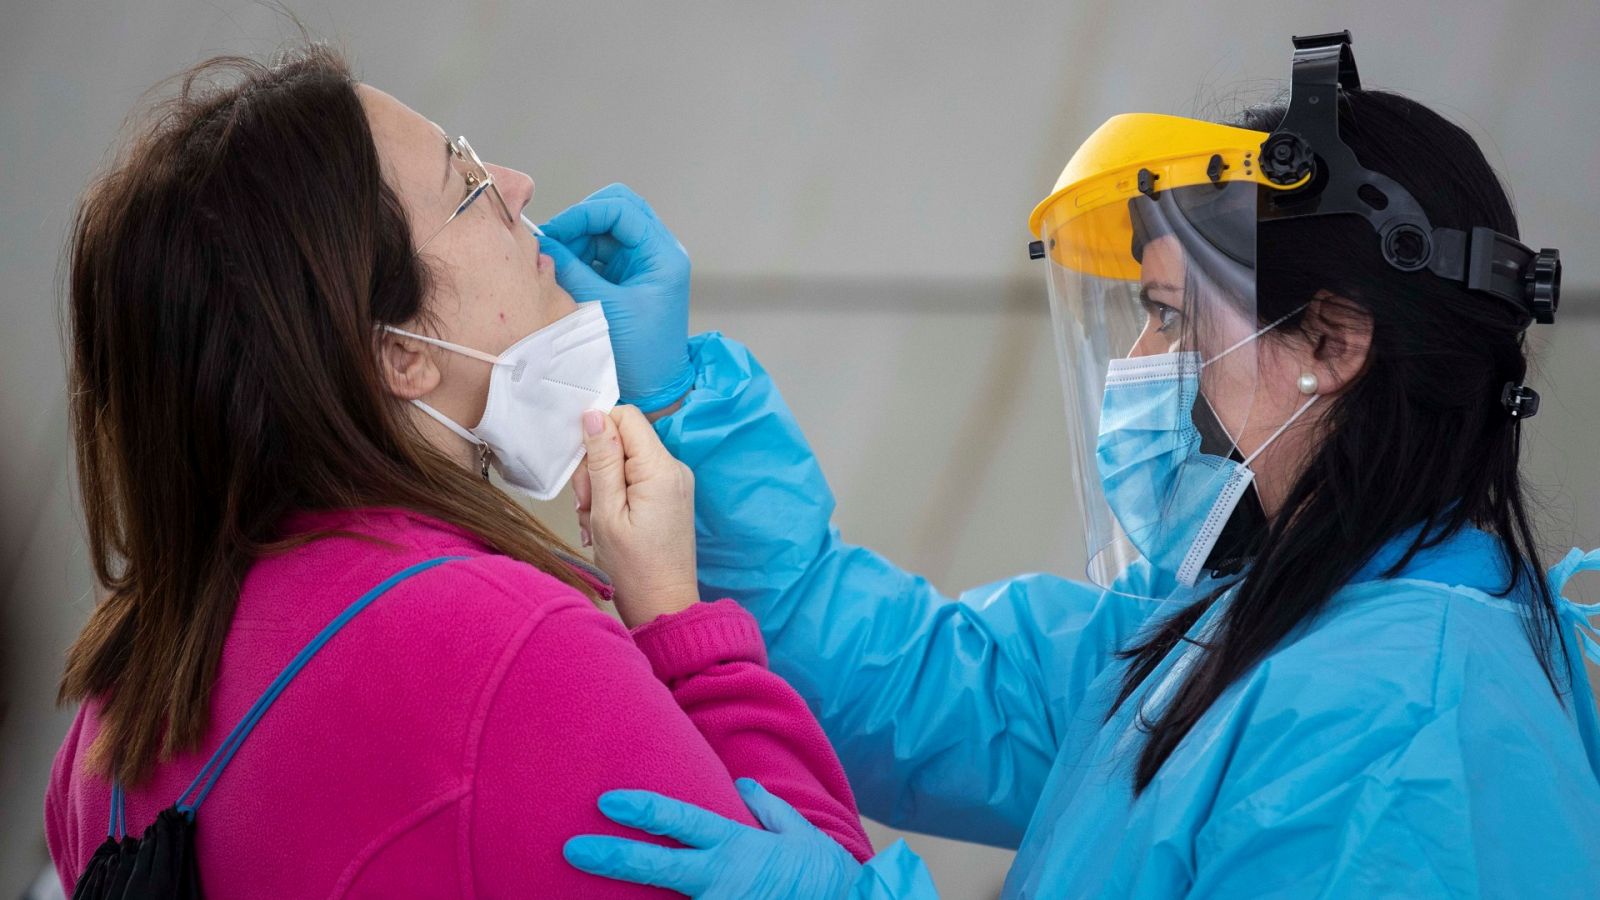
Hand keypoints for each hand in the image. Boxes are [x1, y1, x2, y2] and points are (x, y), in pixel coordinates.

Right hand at [541, 184, 692, 411]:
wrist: (656, 391)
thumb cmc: (640, 356)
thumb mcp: (603, 307)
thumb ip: (572, 269)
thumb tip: (542, 242)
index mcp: (662, 255)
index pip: (621, 209)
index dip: (583, 214)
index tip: (555, 233)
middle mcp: (656, 253)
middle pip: (615, 211)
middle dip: (580, 223)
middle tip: (554, 244)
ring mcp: (643, 264)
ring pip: (604, 231)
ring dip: (577, 241)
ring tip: (555, 264)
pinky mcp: (628, 278)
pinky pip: (600, 252)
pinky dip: (580, 257)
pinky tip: (563, 273)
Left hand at [564, 778, 862, 898]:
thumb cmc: (825, 880)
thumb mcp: (801, 837)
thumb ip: (769, 811)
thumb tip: (745, 787)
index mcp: (735, 848)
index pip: (679, 822)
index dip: (641, 810)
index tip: (606, 802)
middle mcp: (719, 880)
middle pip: (655, 866)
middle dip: (611, 856)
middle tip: (571, 848)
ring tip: (579, 896)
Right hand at [576, 406, 697, 627]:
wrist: (663, 606)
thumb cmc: (633, 568)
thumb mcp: (606, 512)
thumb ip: (601, 461)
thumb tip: (594, 415)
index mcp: (660, 468)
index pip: (626, 416)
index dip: (598, 434)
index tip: (584, 471)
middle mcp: (674, 468)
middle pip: (624, 439)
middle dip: (596, 467)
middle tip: (588, 505)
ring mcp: (674, 482)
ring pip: (625, 460)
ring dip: (602, 486)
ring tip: (597, 521)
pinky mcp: (670, 496)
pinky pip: (635, 479)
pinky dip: (615, 496)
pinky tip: (607, 524)